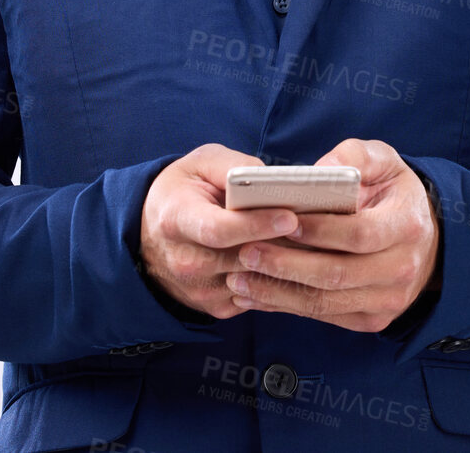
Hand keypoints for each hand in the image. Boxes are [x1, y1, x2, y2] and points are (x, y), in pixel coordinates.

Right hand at [139, 143, 301, 319]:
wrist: (148, 234)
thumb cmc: (181, 190)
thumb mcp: (200, 163)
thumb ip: (233, 166)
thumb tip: (270, 180)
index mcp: (177, 219)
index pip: (219, 229)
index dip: (256, 224)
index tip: (290, 216)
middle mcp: (185, 261)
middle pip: (243, 258)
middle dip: (283, 245)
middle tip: (320, 228)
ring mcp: (199, 290)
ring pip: (255, 282)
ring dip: (286, 265)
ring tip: (314, 243)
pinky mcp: (214, 307)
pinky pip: (256, 298)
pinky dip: (277, 281)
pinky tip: (295, 260)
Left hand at [224, 138, 439, 331]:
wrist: (425, 239)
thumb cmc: (394, 192)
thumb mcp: (384, 160)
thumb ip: (354, 156)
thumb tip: (320, 169)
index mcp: (406, 226)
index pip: (359, 234)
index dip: (320, 231)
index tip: (284, 222)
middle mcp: (401, 269)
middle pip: (337, 274)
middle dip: (286, 265)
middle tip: (246, 252)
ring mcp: (387, 300)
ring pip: (325, 301)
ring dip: (278, 292)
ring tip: (240, 276)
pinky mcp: (371, 319)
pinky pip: (324, 315)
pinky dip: (286, 306)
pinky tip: (256, 294)